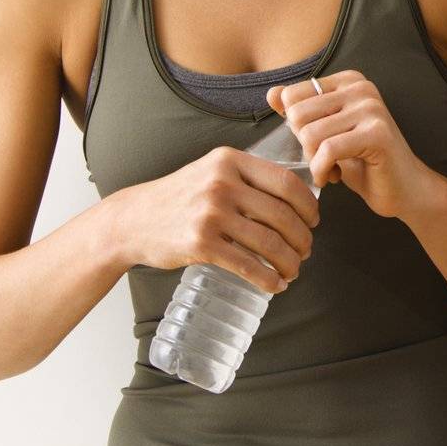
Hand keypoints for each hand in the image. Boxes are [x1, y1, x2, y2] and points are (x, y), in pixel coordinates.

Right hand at [111, 145, 319, 293]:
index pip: (286, 181)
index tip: (314, 220)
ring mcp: (210, 213)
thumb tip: (295, 196)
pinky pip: (247, 264)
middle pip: (282, 214)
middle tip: (306, 250)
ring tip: (293, 269)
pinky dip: (268, 278)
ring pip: (269, 242)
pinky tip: (276, 285)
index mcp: (230, 160)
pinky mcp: (200, 244)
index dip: (308, 204)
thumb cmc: (179, 197)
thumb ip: (247, 176)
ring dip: (289, 261)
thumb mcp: (212, 171)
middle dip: (302, 237)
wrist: (132, 220)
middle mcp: (222, 183)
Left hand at [265, 70, 441, 220]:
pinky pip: (328, 151)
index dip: (296, 127)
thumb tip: (271, 93)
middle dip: (303, 145)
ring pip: (310, 135)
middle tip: (323, 159)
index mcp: (349, 81)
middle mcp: (362, 88)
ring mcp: (371, 109)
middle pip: (298, 114)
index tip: (317, 142)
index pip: (292, 96)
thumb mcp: (325, 133)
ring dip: (313, 162)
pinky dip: (322, 171)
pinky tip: (333, 177)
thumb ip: (301, 111)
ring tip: (330, 169)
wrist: (404, 189)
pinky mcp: (376, 134)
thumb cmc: (363, 162)